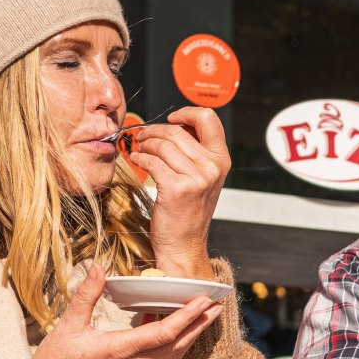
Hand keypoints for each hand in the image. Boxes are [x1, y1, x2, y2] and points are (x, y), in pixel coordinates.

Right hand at [23, 265, 223, 358]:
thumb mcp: (68, 324)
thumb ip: (87, 294)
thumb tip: (98, 267)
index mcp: (119, 350)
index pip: (163, 334)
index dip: (187, 317)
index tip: (204, 301)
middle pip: (177, 345)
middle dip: (200, 324)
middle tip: (218, 304)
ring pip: (172, 354)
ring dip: (191, 334)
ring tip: (205, 315)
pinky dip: (173, 342)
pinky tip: (172, 325)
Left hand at [126, 106, 230, 278]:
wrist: (184, 245)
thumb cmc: (187, 212)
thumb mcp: (202, 179)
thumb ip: (195, 152)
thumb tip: (175, 125)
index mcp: (221, 160)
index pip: (209, 119)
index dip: (186, 112)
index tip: (172, 118)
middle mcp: (213, 167)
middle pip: (178, 130)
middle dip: (154, 130)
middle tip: (142, 136)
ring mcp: (197, 178)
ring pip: (163, 144)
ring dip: (144, 144)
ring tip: (138, 150)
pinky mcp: (177, 188)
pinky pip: (152, 161)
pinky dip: (139, 158)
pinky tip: (136, 161)